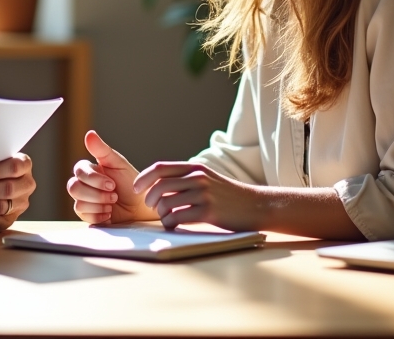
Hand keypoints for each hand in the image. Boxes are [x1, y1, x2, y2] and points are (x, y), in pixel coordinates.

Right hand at [66, 130, 158, 223]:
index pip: (79, 171)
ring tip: (112, 204)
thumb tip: (89, 134)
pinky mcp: (87, 214)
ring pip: (78, 203)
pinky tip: (108, 213)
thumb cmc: (131, 183)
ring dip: (99, 205)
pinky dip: (98, 215)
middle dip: (96, 194)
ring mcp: (84, 200)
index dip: (94, 179)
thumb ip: (102, 150)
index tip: (112, 184)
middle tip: (114, 195)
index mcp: (89, 170)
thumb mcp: (119, 164)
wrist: (140, 206)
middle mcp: (83, 184)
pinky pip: (83, 215)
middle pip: (73, 188)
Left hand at [132, 161, 256, 229]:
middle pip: (159, 186)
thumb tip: (159, 185)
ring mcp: (203, 194)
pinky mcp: (208, 212)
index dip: (143, 178)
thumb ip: (187, 178)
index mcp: (195, 168)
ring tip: (166, 219)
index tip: (135, 189)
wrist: (257, 205)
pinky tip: (174, 225)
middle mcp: (198, 178)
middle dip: (150, 199)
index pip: (160, 168)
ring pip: (166, 203)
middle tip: (153, 208)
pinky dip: (170, 223)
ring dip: (161, 214)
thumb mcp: (208, 178)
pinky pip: (178, 218)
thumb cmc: (229, 196)